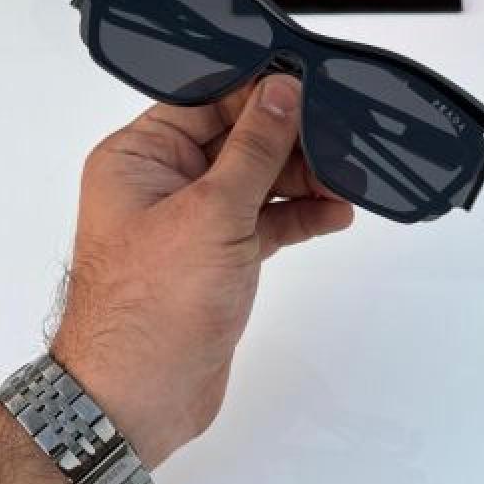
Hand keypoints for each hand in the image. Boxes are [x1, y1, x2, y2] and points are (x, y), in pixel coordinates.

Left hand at [52, 76, 352, 468]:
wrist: (143, 397)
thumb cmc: (155, 304)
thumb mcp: (213, 211)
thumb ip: (254, 149)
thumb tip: (281, 92)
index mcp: (140, 156)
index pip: (204, 102)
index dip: (256, 92)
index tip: (306, 85)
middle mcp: (163, 182)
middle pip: (236, 141)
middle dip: (287, 141)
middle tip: (336, 138)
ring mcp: (193, 220)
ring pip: (255, 182)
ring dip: (301, 181)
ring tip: (343, 182)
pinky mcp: (218, 255)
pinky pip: (263, 221)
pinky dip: (297, 217)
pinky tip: (334, 214)